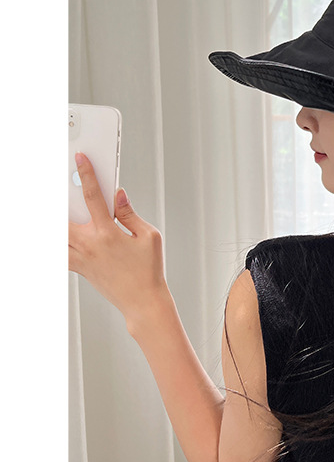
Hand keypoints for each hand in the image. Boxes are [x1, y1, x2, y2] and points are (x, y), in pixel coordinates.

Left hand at [68, 152, 168, 325]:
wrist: (142, 302)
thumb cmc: (149, 271)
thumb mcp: (149, 236)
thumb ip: (130, 214)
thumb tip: (119, 195)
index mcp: (108, 233)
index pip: (94, 197)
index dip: (87, 174)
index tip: (80, 159)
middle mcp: (89, 244)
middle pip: (63, 215)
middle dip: (59, 197)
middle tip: (58, 184)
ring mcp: (80, 257)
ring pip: (57, 234)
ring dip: (56, 220)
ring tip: (60, 206)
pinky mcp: (78, 268)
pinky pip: (59, 251)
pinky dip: (56, 241)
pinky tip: (61, 233)